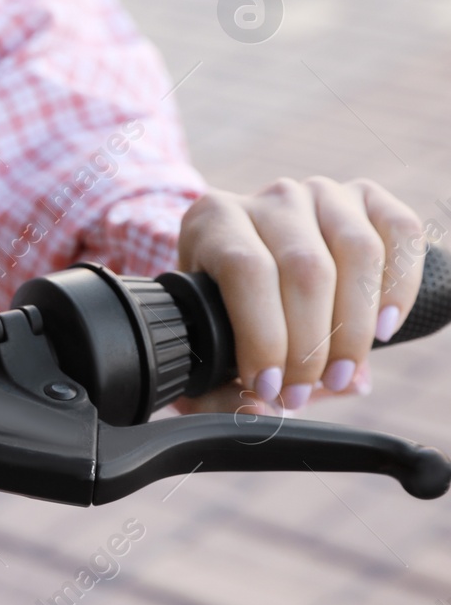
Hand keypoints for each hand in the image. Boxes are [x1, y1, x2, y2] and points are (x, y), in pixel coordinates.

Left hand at [176, 177, 423, 413]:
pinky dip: (400, 285)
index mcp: (215, 221)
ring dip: (356, 326)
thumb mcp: (203, 345)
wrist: (252, 267)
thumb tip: (258, 411)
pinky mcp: (367, 197)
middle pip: (306, 268)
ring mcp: (321, 193)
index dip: (264, 335)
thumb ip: (216, 390)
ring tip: (343, 374)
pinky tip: (383, 327)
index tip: (268, 386)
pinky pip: (399, 231)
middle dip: (312, 346)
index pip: (246, 270)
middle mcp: (268, 198)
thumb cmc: (224, 312)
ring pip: (357, 251)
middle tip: (305, 392)